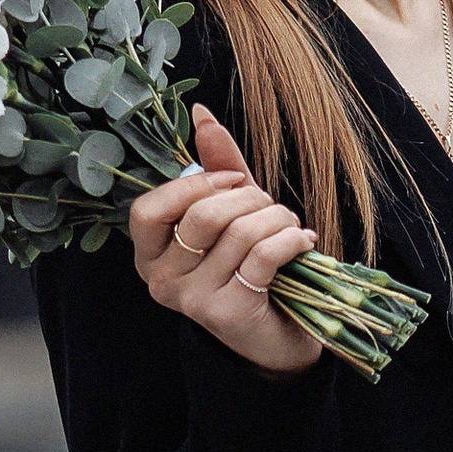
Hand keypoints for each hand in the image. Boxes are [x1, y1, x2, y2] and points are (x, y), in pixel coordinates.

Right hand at [126, 107, 320, 374]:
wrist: (275, 338)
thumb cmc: (248, 269)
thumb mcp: (231, 215)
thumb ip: (216, 167)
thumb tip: (202, 113)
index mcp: (150, 254)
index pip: (148, 209)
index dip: (194, 185)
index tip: (234, 180)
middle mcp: (161, 281)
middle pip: (203, 216)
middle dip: (249, 199)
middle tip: (270, 206)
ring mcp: (193, 301)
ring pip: (240, 233)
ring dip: (277, 218)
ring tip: (291, 226)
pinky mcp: (229, 312)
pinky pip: (263, 256)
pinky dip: (291, 239)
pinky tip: (304, 241)